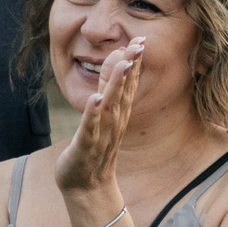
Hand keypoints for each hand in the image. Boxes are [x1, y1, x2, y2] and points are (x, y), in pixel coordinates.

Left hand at [53, 40, 143, 199]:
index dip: (135, 61)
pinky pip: (90, 127)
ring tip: (123, 63)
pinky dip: (93, 113)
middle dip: (131, 66)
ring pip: (111, 105)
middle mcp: (115, 121)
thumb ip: (110, 90)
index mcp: (119, 114)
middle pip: (125, 90)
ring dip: (117, 84)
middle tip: (139, 44)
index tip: (142, 39)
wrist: (87, 187)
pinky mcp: (86, 146)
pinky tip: (96, 98)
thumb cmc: (93, 149)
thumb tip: (116, 63)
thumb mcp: (103, 116)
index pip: (130, 83)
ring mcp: (102, 134)